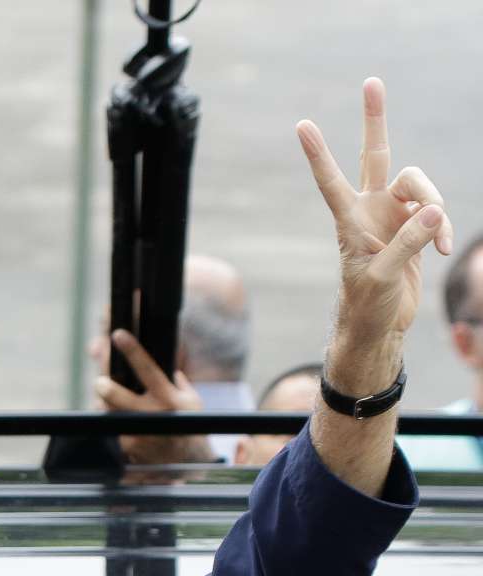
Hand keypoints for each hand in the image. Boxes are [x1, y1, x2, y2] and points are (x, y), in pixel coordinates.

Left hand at [95, 329, 215, 465]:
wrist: (187, 462)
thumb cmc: (187, 423)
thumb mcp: (189, 398)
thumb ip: (172, 378)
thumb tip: (152, 352)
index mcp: (170, 399)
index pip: (149, 370)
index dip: (133, 351)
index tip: (118, 335)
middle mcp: (154, 416)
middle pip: (118, 397)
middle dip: (106, 386)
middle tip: (100, 381)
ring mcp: (138, 434)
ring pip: (109, 412)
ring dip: (104, 402)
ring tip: (107, 395)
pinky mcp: (127, 448)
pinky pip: (111, 428)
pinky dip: (110, 419)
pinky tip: (115, 417)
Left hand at [297, 78, 451, 351]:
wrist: (379, 324)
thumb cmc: (367, 304)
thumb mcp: (383, 277)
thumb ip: (408, 243)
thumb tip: (435, 210)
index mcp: (349, 221)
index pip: (330, 181)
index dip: (318, 154)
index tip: (301, 126)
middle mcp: (369, 209)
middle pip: (376, 154)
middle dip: (375, 120)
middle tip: (371, 82)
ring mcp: (393, 214)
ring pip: (419, 184)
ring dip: (436, 206)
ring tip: (441, 241)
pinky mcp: (413, 226)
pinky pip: (436, 212)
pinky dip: (443, 228)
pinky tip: (444, 249)